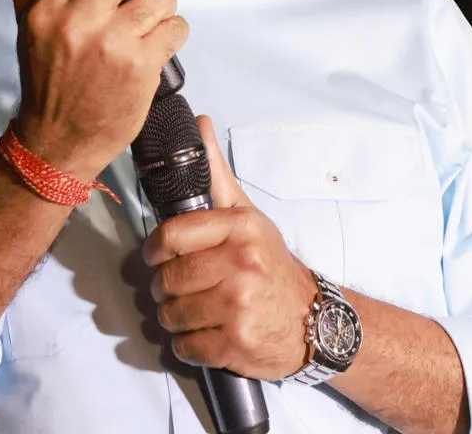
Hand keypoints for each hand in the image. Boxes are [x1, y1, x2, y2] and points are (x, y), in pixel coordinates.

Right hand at [4, 0, 187, 182]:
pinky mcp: (142, 66)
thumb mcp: (26, 26)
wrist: (59, 140)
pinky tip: (157, 44)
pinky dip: (173, 33)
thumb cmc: (46, 79)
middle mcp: (79, 20)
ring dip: (162, 5)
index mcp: (48, 7)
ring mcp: (113, 43)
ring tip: (149, 20)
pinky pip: (176, 28)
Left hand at [143, 115, 319, 379]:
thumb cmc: (272, 265)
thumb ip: (217, 174)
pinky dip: (188, 345)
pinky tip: (205, 334)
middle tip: (178, 288)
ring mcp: (239, 307)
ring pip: (172, 315)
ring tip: (194, 311)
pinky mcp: (237, 344)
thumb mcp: (248, 216)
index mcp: (240, 229)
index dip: (155, 249)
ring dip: (174, 318)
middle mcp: (241, 265)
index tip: (158, 255)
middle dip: (165, 287)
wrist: (315, 320)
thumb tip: (199, 124)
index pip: (171, 235)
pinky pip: (187, 347)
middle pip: (168, 278)